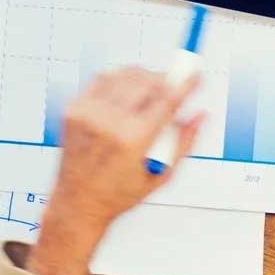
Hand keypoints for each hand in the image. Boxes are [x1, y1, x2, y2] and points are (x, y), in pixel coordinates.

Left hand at [29, 67, 201, 274]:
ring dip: (142, 76)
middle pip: (145, 82)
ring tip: (152, 86)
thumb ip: (184, 142)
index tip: (196, 73)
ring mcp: (88, 114)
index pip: (166, 101)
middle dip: (164, 79)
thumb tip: (201, 114)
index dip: (184, 84)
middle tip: (174, 83)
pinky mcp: (73, 109)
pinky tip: (127, 89)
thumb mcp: (162, 175)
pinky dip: (118, 80)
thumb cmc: (121, 193)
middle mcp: (109, 123)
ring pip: (122, 76)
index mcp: (134, 141)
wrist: (78, 201)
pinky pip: (100, 81)